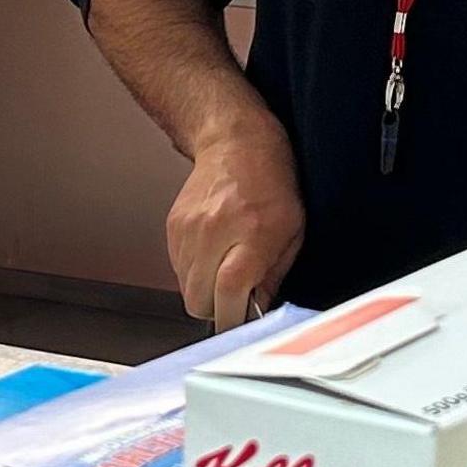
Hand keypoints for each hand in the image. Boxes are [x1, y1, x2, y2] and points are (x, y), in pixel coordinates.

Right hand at [167, 121, 304, 330]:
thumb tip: (259, 309)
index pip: (229, 293)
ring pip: (186, 289)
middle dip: (219, 308)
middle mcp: (215, 231)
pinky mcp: (173, 227)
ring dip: (206, 290)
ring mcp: (189, 229)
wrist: (236, 142)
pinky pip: (178, 269)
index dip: (234, 319)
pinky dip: (195, 271)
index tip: (242, 324)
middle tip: (236, 297)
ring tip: (226, 267)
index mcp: (252, 232)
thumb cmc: (272, 181)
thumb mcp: (293, 230)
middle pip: (201, 300)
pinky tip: (214, 253)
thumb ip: (275, 274)